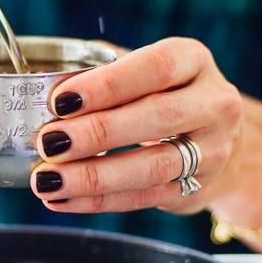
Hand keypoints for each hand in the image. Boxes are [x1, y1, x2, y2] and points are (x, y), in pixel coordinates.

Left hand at [30, 38, 243, 213]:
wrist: (217, 137)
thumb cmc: (163, 93)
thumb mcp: (145, 70)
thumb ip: (103, 72)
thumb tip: (43, 88)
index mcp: (193, 61)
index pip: (155, 67)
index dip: (108, 84)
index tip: (61, 99)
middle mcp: (213, 104)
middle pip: (158, 117)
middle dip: (97, 132)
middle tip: (50, 142)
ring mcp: (211, 151)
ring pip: (153, 167)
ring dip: (94, 176)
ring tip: (49, 180)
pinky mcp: (196, 189)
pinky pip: (144, 198)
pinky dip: (98, 201)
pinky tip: (62, 198)